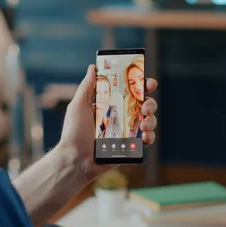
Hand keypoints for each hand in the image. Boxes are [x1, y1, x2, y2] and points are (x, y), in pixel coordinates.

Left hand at [56, 65, 157, 183]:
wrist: (75, 159)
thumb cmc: (73, 132)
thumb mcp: (78, 105)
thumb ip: (87, 86)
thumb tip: (94, 67)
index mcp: (108, 105)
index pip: (128, 91)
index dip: (141, 86)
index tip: (147, 83)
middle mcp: (119, 117)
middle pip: (143, 105)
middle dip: (150, 103)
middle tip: (145, 106)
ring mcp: (125, 132)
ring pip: (148, 121)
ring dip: (152, 119)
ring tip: (144, 124)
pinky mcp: (129, 147)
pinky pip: (146, 141)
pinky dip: (150, 137)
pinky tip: (145, 136)